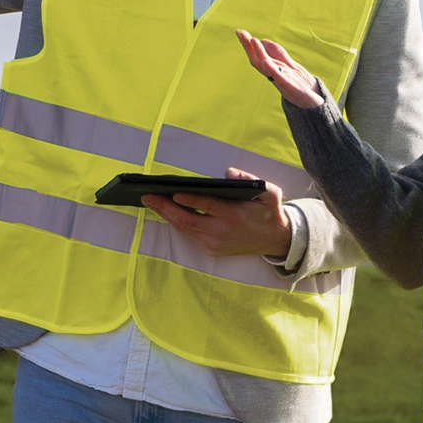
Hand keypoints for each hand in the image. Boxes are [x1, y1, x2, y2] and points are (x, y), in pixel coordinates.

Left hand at [143, 168, 292, 258]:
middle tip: (147, 196)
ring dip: (166, 215)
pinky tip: (166, 211)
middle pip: (187, 220)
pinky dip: (176, 222)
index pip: (207, 206)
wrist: (275, 240)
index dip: (190, 200)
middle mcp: (222, 231)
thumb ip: (250, 180)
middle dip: (164, 208)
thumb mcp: (269, 192)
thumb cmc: (268, 211)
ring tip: (150, 201)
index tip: (174, 193)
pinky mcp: (212, 250)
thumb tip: (228, 173)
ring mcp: (215, 243)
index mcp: (235, 215)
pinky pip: (190, 234)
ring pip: (184, 229)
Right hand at [236, 29, 325, 109]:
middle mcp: (274, 75)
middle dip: (249, 47)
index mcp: (272, 69)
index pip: (258, 55)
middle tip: (240, 33)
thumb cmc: (298, 85)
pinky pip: (281, 79)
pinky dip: (273, 70)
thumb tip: (261, 40)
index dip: (248, 44)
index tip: (239, 32)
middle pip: (258, 60)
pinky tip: (266, 62)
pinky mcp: (292, 88)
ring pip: (268, 67)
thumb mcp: (287, 64)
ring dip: (260, 54)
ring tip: (253, 40)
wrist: (312, 104)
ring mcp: (282, 81)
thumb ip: (276, 53)